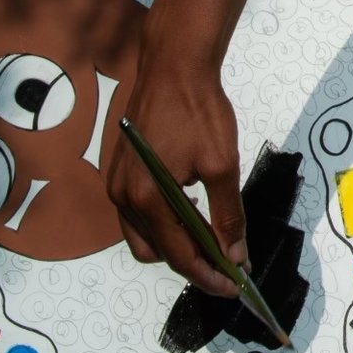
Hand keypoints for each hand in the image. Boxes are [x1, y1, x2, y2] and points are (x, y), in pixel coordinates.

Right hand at [105, 50, 246, 297]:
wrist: (173, 66)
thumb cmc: (199, 110)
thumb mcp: (221, 163)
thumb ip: (227, 213)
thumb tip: (235, 253)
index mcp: (146, 199)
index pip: (178, 255)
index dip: (207, 275)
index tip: (232, 287)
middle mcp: (122, 198)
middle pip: (155, 252)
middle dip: (188, 262)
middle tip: (224, 261)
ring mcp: (117, 185)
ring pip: (143, 235)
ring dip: (174, 242)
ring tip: (210, 234)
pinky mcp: (120, 172)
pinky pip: (137, 214)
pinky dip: (163, 221)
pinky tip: (189, 208)